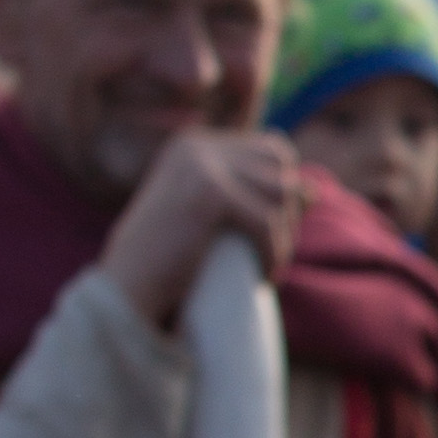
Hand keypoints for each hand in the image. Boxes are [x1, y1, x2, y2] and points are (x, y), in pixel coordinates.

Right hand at [102, 127, 304, 329]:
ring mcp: (200, 165)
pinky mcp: (208, 193)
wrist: (125, 293)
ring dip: (283, 238)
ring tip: (265, 266)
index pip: (273, 150)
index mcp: (192, 144)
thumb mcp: (208, 218)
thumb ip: (248, 194)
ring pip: (281, 195)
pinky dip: (274, 253)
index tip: (273, 232)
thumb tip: (312, 189)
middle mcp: (196, 145)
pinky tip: (263, 276)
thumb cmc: (166, 264)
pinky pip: (268, 221)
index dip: (283, 193)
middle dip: (287, 213)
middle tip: (270, 252)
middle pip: (282, 169)